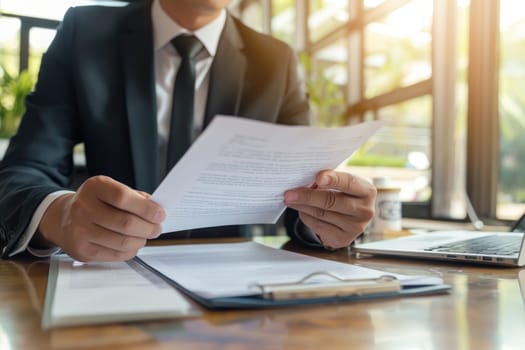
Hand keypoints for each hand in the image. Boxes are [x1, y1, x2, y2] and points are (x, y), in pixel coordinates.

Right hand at [37, 176, 165, 261]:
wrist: (63, 218)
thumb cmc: (95, 203)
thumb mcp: (111, 190)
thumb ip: (134, 197)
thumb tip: (156, 210)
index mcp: (94, 187)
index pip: (123, 197)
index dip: (146, 208)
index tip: (160, 214)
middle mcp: (83, 208)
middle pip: (125, 223)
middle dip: (148, 228)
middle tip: (156, 228)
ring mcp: (80, 230)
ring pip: (122, 241)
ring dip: (141, 240)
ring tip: (145, 236)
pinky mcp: (81, 250)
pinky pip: (115, 254)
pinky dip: (130, 251)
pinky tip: (132, 244)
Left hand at [284, 170, 375, 248]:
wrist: (353, 216)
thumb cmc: (345, 193)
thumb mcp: (343, 183)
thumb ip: (329, 180)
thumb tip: (305, 182)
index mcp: (367, 191)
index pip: (348, 182)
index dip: (332, 179)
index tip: (317, 178)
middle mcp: (364, 211)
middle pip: (331, 201)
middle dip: (307, 196)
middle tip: (290, 193)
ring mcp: (355, 228)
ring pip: (321, 214)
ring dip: (302, 206)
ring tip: (290, 199)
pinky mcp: (343, 239)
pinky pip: (318, 226)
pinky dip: (306, 216)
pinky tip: (301, 210)